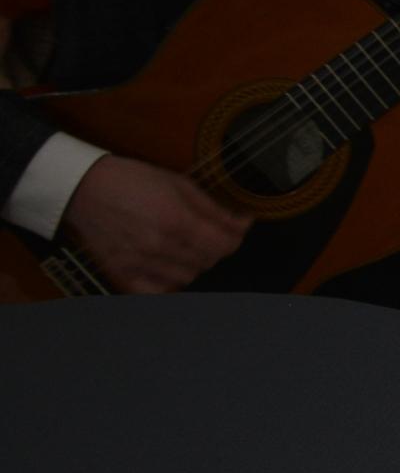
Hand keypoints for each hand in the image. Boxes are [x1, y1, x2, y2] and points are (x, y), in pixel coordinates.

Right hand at [63, 156, 249, 292]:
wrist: (84, 188)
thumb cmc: (133, 180)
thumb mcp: (180, 183)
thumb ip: (213, 208)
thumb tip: (242, 223)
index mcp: (176, 220)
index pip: (223, 245)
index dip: (236, 238)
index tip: (237, 228)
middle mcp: (159, 246)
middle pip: (208, 261)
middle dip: (216, 247)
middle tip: (211, 233)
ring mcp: (139, 263)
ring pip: (186, 277)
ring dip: (195, 263)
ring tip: (188, 245)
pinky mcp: (121, 272)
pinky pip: (156, 292)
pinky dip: (169, 282)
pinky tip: (169, 266)